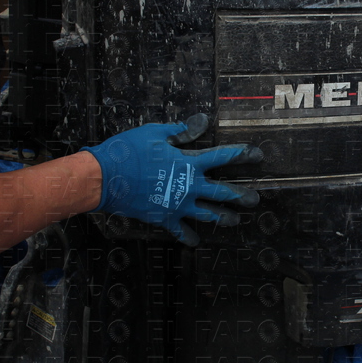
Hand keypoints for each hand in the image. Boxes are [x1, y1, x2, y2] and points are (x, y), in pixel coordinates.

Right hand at [81, 115, 261, 245]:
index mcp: (189, 163)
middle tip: (254, 199)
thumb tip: (202, 121)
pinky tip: (196, 240)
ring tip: (235, 220)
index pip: (223, 157)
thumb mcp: (155, 134)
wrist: (104, 178)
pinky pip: (180, 230)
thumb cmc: (128, 152)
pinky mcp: (164, 217)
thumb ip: (182, 131)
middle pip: (222, 192)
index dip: (242, 154)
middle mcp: (189, 186)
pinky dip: (189, 236)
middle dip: (241, 195)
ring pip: (208, 214)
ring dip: (223, 217)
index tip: (257, 155)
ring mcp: (178, 204)